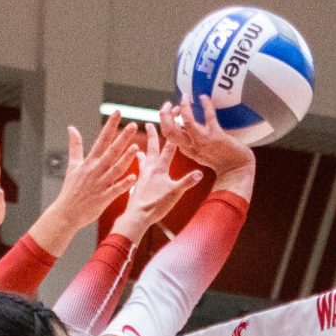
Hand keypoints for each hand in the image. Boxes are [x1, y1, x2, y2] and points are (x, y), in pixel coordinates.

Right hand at [55, 112, 138, 224]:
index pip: (101, 140)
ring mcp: (100, 184)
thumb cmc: (71, 190)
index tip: (117, 112)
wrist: (66, 213)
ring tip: (136, 148)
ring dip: (126, 159)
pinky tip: (134, 177)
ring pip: (115, 169)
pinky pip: (116, 190)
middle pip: (111, 152)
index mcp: (89, 162)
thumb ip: (75, 146)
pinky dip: (124, 184)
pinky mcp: (103, 198)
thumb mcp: (72, 165)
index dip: (110, 126)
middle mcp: (95, 171)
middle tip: (133, 125)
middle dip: (122, 138)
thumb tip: (71, 128)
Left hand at [111, 118, 203, 240]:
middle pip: (152, 148)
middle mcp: (149, 170)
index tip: (175, 119)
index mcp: (160, 168)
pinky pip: (137, 173)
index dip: (175, 133)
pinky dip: (136, 169)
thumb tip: (201, 172)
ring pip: (142, 160)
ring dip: (142, 151)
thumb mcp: (175, 193)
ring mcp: (141, 177)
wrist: (136, 217)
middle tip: (149, 123)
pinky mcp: (136, 186)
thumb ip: (187, 182)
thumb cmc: (156, 205)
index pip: (169, 147)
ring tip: (138, 146)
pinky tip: (135, 173)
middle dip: (153, 135)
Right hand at [167, 96, 254, 199]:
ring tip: (185, 96)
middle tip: (169, 104)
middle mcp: (191, 146)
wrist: (236, 171)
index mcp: (186, 149)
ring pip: (187, 122)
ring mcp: (203, 141)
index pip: (168, 134)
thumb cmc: (221, 161)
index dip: (166, 121)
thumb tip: (184, 124)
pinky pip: (209, 117)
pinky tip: (204, 97)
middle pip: (169, 130)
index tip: (172, 113)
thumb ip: (191, 140)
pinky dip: (206, 105)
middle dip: (165, 115)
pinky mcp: (217, 136)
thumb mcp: (200, 152)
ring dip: (184, 107)